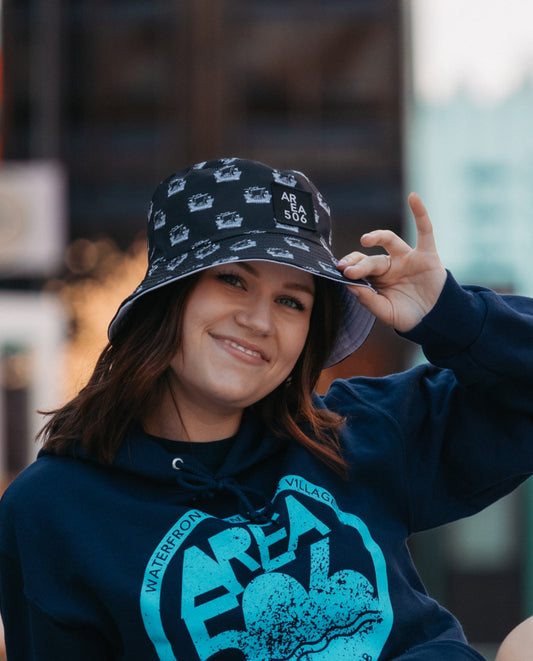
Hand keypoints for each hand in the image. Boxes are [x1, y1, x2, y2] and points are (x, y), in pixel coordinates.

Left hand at [337, 193, 446, 331]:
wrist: (437, 320)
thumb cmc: (409, 316)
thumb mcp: (386, 312)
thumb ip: (369, 301)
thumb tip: (350, 286)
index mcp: (377, 280)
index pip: (359, 268)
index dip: (350, 268)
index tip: (340, 271)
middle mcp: (390, 266)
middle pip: (371, 260)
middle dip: (360, 265)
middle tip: (348, 270)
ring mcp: (407, 258)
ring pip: (390, 241)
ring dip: (377, 236)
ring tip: (365, 239)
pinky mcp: (427, 255)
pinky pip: (425, 231)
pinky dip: (421, 213)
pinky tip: (413, 197)